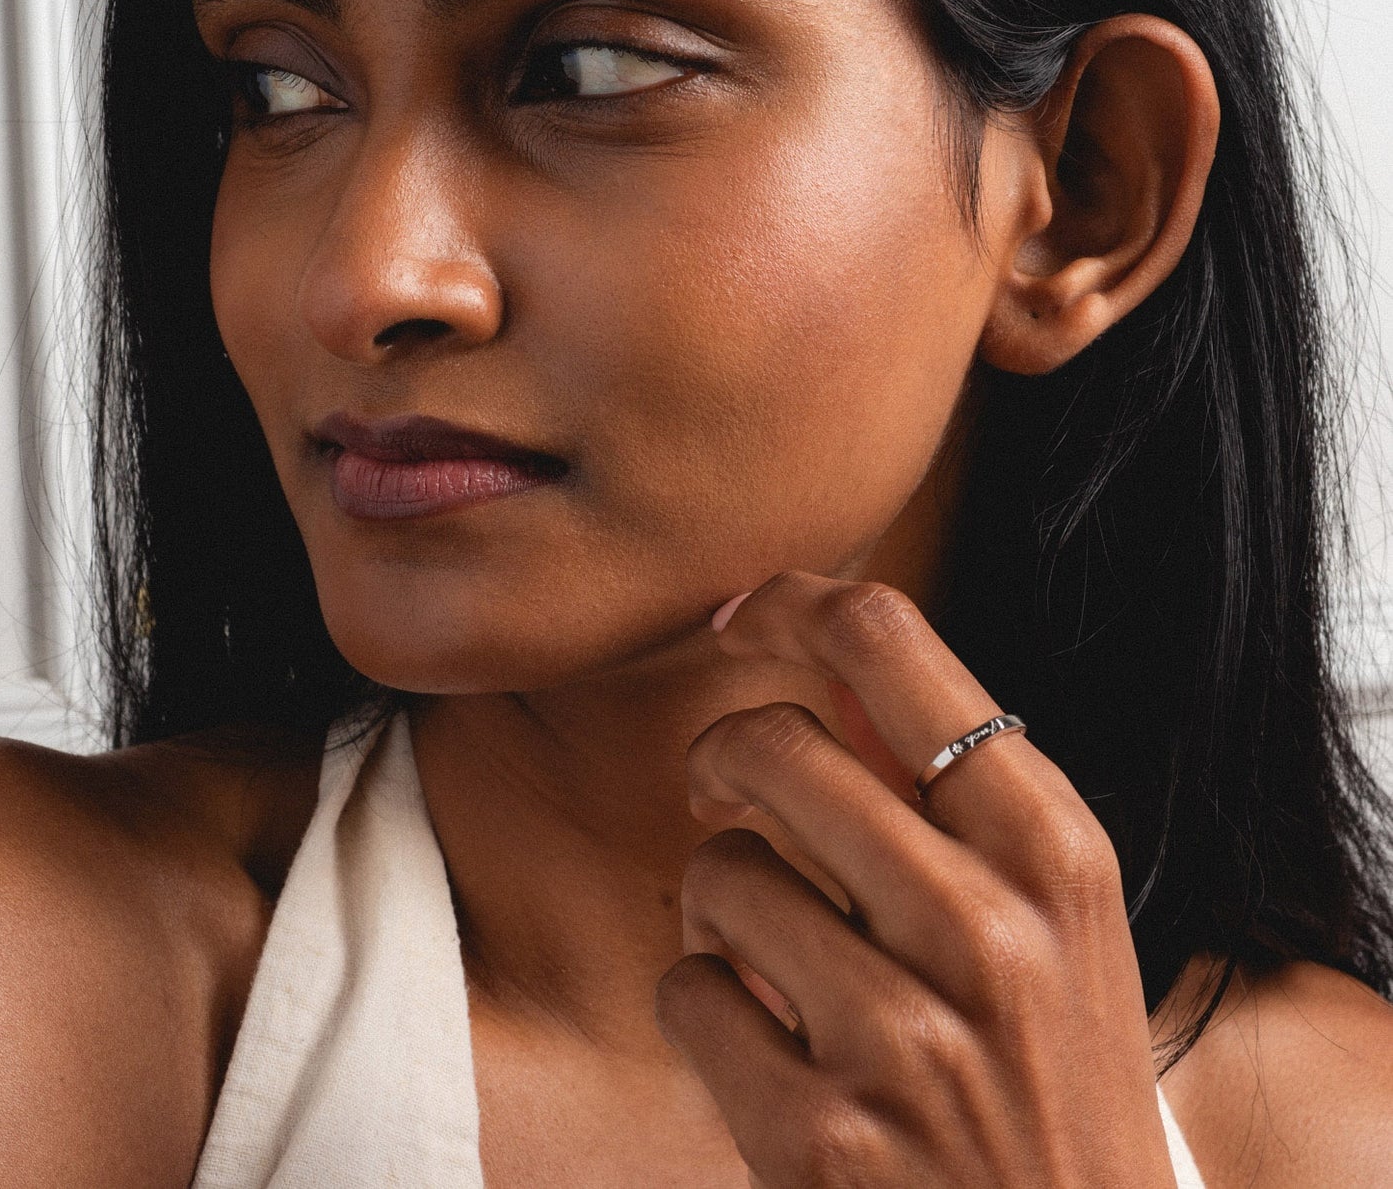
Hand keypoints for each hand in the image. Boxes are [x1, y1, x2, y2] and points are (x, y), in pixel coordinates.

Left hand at [653, 570, 1177, 1187]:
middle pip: (778, 743)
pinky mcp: (820, 1138)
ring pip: (718, 869)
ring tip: (765, 949)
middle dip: (722, 753)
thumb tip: (828, 665)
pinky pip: (687, 991)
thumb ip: (951, 791)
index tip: (741, 617)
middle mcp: (985, 927)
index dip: (792, 603)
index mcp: (1052, 848)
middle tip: (720, 786)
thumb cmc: (1051, 1076)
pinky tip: (760, 1039)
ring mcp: (903, 1037)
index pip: (893, 646)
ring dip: (716, 900)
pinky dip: (702, 1001)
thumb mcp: (1052, 917)